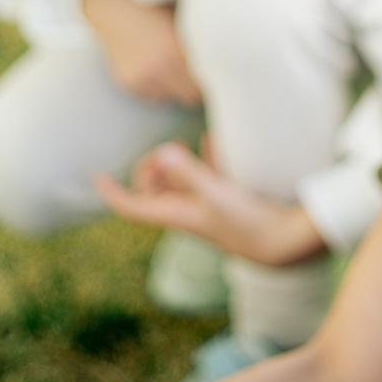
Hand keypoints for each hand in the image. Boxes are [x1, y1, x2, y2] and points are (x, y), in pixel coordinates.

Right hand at [81, 0, 203, 106]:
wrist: (113, 6)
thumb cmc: (153, 7)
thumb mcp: (181, 20)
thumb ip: (197, 45)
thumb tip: (219, 65)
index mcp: (176, 50)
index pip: (205, 83)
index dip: (210, 79)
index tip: (212, 73)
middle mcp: (159, 67)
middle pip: (191, 96)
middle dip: (195, 87)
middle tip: (194, 72)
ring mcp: (142, 78)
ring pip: (172, 98)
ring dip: (176, 88)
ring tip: (171, 67)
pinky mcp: (128, 84)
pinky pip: (154, 97)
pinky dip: (158, 87)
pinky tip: (154, 67)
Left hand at [95, 139, 326, 266]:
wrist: (284, 243)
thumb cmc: (248, 224)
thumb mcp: (216, 194)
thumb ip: (189, 172)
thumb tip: (162, 151)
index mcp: (176, 215)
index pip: (133, 206)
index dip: (113, 192)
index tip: (97, 178)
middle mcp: (187, 212)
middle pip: (153, 192)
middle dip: (149, 171)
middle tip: (163, 155)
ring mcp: (207, 207)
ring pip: (178, 184)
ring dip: (175, 164)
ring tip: (181, 145)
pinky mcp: (227, 201)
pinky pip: (207, 176)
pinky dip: (205, 158)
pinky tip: (211, 138)